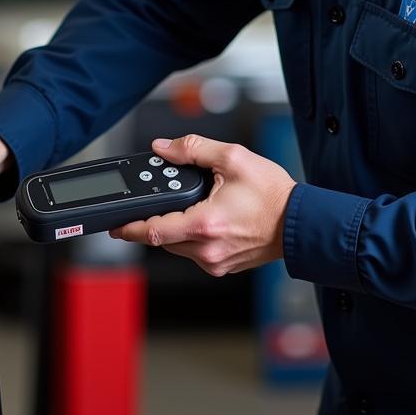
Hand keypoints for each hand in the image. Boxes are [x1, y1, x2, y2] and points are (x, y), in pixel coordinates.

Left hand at [111, 134, 295, 275]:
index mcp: (205, 224)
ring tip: (190, 204)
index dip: (129, 228)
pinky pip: (194, 251)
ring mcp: (215, 261)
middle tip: (156, 202)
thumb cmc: (273, 195)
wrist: (301, 222)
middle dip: (154, 219)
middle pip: (162, 238)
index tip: (115, 225)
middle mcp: (207, 249)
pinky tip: (204, 217)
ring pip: (177, 246)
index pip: (153, 231)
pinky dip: (191, 235)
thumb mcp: (232, 158)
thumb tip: (163, 148)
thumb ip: (193, 149)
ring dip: (174, 227)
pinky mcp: (222, 266)